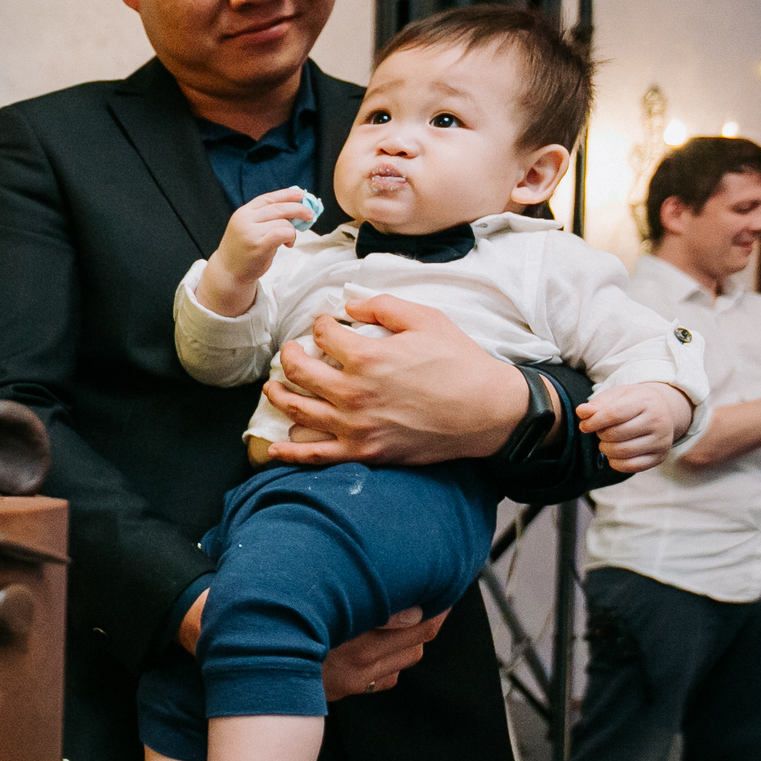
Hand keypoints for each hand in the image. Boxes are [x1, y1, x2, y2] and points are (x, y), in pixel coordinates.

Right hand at [177, 592, 441, 700]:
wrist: (238, 668)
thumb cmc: (264, 626)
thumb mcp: (304, 599)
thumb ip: (346, 595)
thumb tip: (398, 601)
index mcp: (352, 638)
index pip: (416, 623)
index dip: (434, 606)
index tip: (438, 589)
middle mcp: (359, 663)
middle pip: (418, 642)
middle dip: (431, 620)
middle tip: (437, 600)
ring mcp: (352, 680)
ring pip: (406, 661)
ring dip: (412, 642)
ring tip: (414, 620)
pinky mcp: (343, 692)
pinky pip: (384, 680)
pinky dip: (392, 664)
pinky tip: (384, 649)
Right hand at [196, 187, 318, 315]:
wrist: (229, 272)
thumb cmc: (244, 251)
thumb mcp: (249, 228)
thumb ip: (265, 218)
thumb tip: (293, 208)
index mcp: (243, 213)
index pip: (268, 198)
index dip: (286, 194)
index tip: (301, 195)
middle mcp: (245, 219)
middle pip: (279, 207)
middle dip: (298, 209)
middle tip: (309, 215)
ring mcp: (251, 232)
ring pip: (284, 222)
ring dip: (292, 231)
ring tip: (289, 240)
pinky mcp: (258, 245)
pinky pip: (283, 233)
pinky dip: (291, 237)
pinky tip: (288, 245)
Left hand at [264, 295, 530, 465]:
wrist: (487, 412)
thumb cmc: (460, 363)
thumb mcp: (427, 319)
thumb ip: (383, 306)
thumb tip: (348, 306)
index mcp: (367, 357)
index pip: (323, 336)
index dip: (321, 326)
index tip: (325, 326)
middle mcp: (353, 393)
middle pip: (298, 372)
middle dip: (289, 356)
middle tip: (291, 351)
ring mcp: (355, 426)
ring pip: (297, 410)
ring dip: (278, 396)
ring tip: (273, 387)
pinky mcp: (363, 452)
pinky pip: (315, 455)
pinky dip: (290, 452)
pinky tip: (274, 448)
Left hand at [574, 382, 692, 471]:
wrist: (663, 410)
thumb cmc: (633, 402)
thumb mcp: (616, 396)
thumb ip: (597, 404)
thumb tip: (581, 412)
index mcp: (645, 402)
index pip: (613, 414)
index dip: (594, 422)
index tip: (584, 426)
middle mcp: (658, 421)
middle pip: (617, 434)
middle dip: (601, 435)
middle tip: (601, 432)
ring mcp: (661, 441)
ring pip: (623, 451)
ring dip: (606, 449)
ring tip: (606, 442)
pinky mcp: (659, 456)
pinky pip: (632, 466)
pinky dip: (616, 463)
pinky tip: (613, 454)